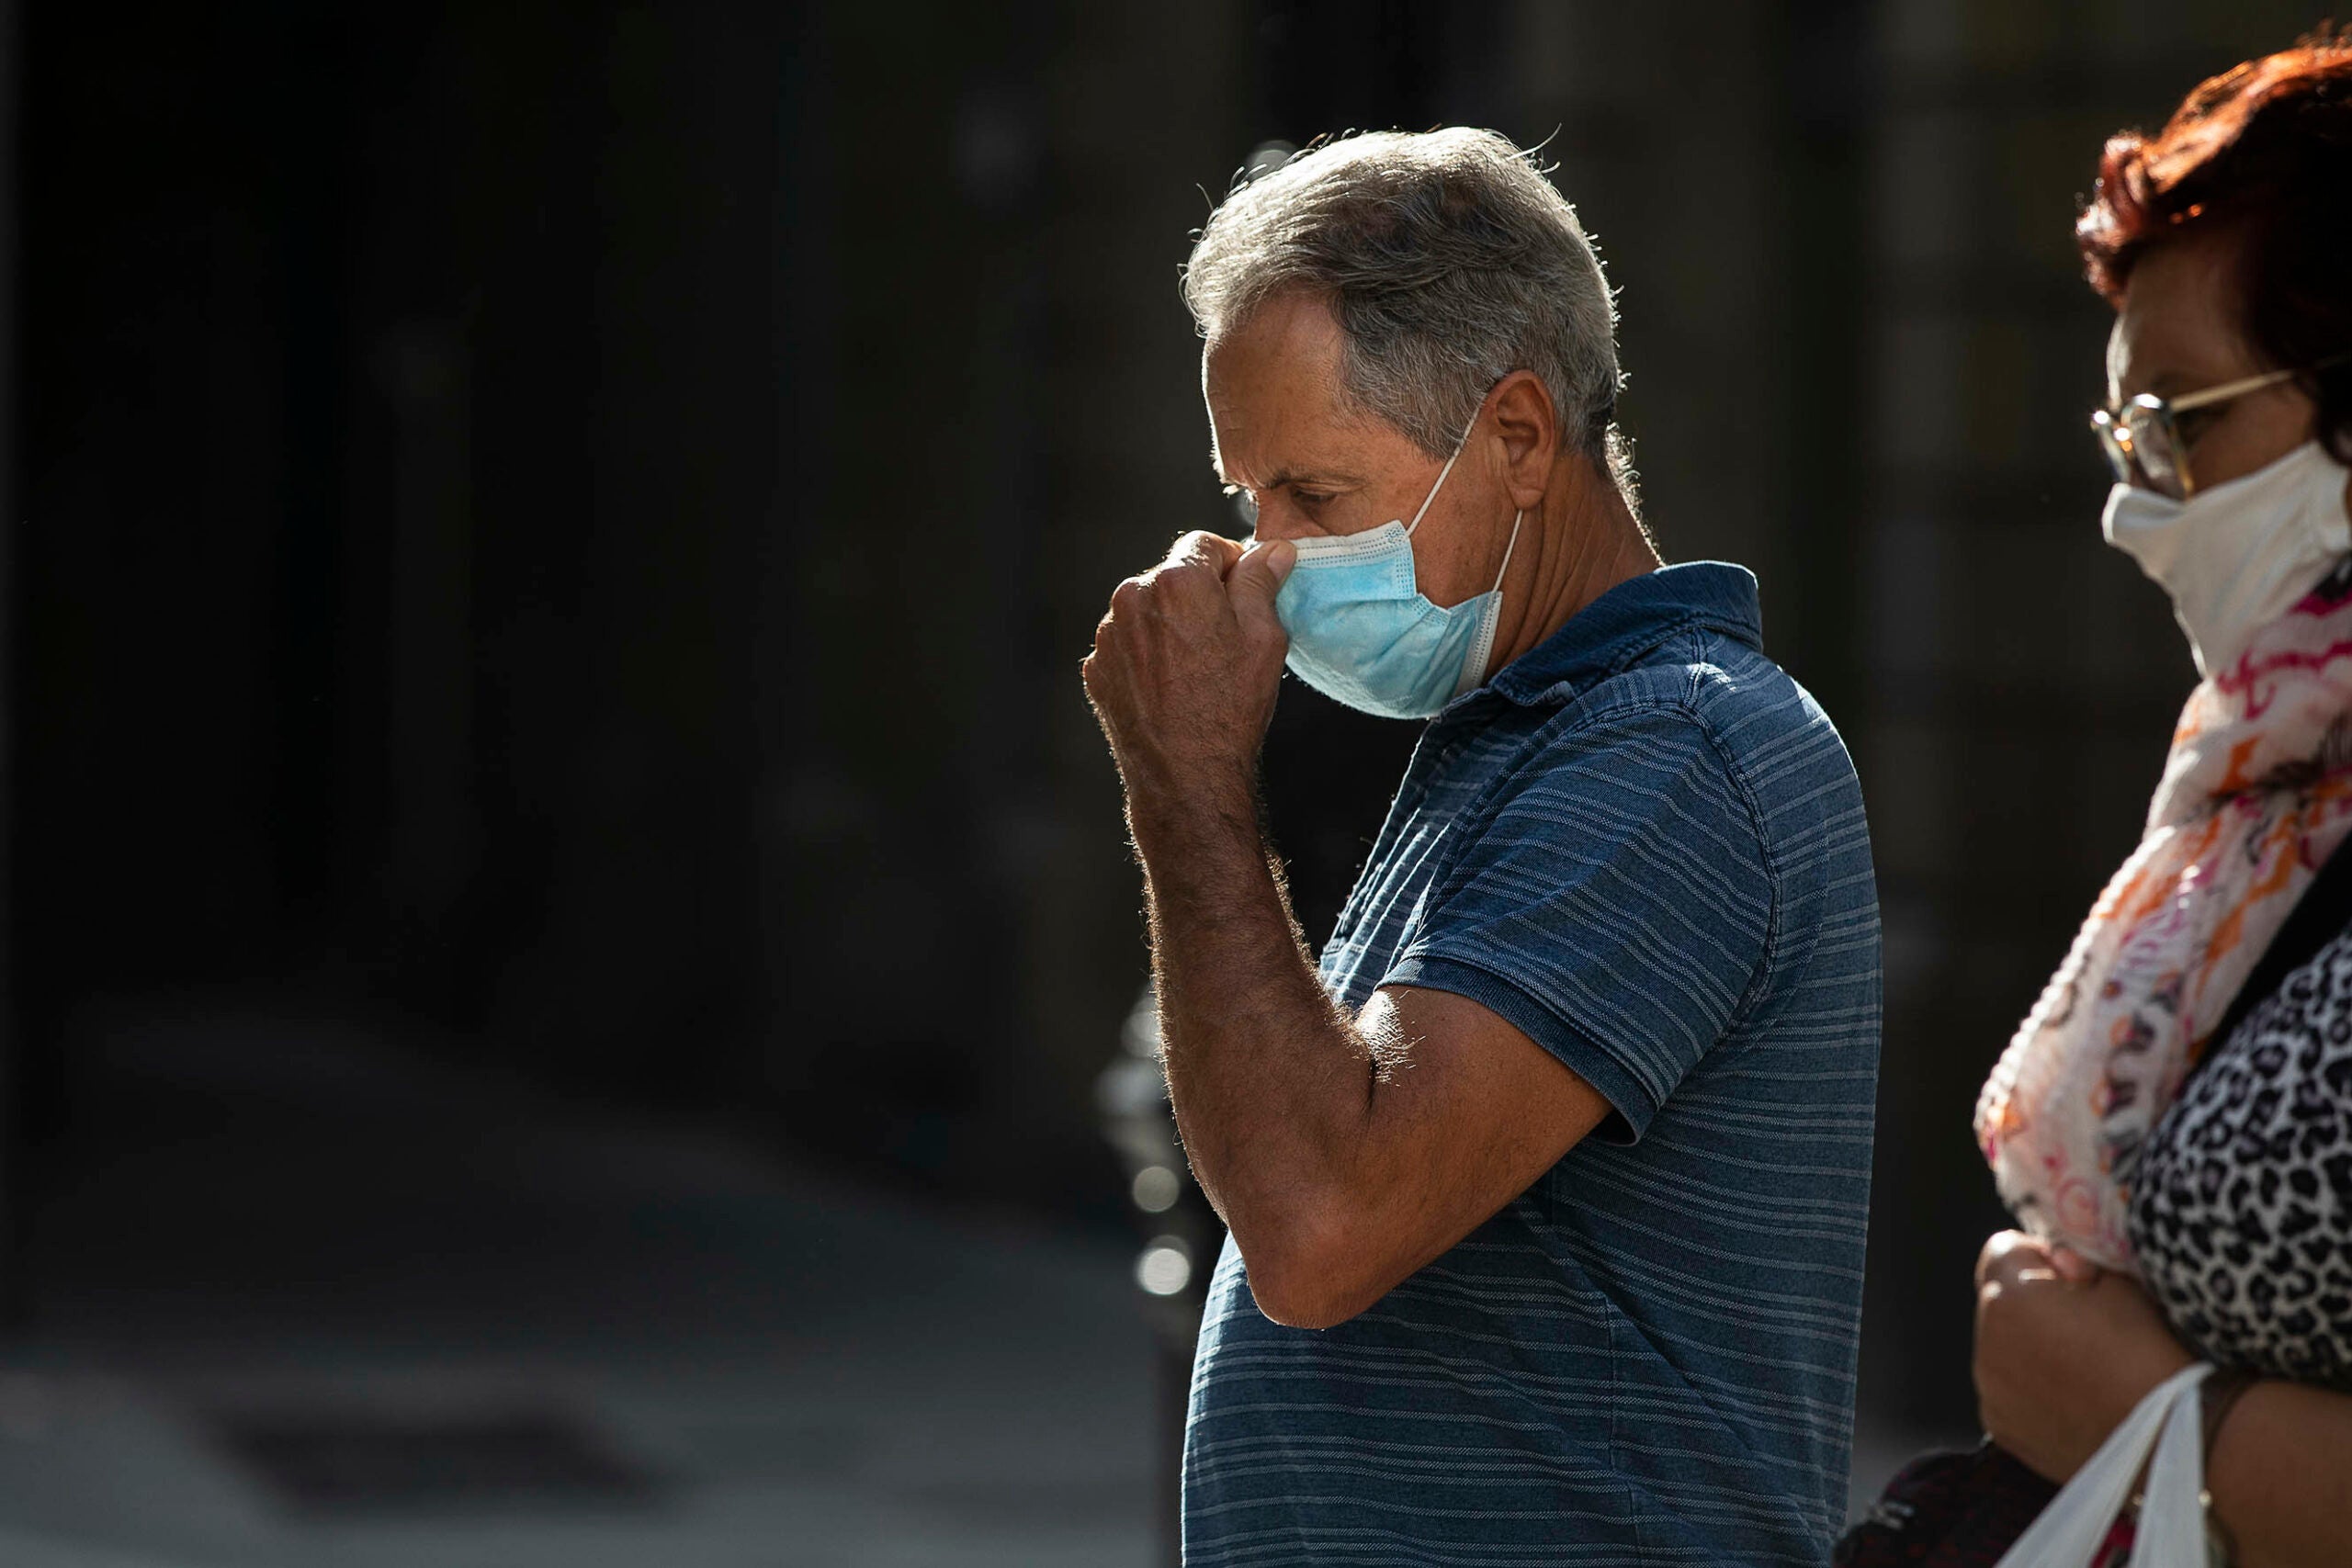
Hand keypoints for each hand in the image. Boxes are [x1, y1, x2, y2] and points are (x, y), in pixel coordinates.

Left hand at [1082, 531, 1295, 811]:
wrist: (1185, 775)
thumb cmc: (1230, 708)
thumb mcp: (1264, 639)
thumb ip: (1262, 583)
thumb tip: (1273, 550)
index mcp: (1177, 580)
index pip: (1204, 545)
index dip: (1231, 565)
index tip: (1244, 595)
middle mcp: (1132, 596)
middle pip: (1172, 577)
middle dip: (1198, 597)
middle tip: (1225, 641)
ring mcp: (1109, 634)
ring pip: (1147, 610)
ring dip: (1170, 625)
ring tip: (1196, 671)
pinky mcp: (1097, 667)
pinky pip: (1128, 644)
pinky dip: (1147, 655)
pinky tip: (1171, 687)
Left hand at [1973, 1229, 2195, 1482]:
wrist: (2172, 1439)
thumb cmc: (2150, 1355)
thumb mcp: (2123, 1286)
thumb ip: (2080, 1262)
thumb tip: (2060, 1262)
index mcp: (2009, 1298)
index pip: (2002, 1250)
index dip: (2039, 1256)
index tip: (2072, 1276)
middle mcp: (1987, 1343)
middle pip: (1999, 1300)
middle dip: (2033, 1302)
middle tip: (2084, 1323)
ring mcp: (1991, 1390)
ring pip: (2001, 1347)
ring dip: (2029, 1346)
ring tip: (2084, 1366)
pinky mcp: (2002, 1428)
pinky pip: (2007, 1391)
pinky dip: (2030, 1388)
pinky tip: (2075, 1398)